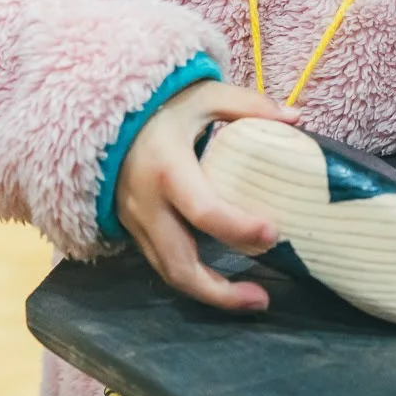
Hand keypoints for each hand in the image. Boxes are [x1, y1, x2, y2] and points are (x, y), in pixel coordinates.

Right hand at [116, 81, 297, 311]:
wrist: (100, 116)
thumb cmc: (158, 107)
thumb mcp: (203, 96)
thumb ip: (248, 105)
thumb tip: (295, 119)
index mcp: (168, 169)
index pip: (204, 211)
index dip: (239, 228)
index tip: (273, 233)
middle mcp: (148, 205)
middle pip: (180, 264)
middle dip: (221, 292)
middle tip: (263, 299)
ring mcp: (136, 222)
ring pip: (169, 273)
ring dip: (209, 294)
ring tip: (251, 299)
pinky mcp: (134, 230)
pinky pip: (162, 263)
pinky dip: (193, 278)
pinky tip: (223, 282)